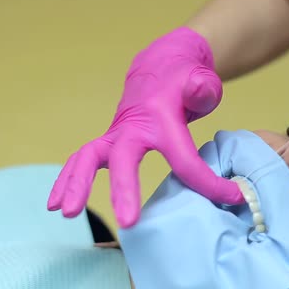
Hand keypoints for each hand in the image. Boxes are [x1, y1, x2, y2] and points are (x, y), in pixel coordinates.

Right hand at [48, 27, 242, 226]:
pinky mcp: (108, 142)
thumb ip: (204, 87)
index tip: (232, 197)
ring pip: (88, 158)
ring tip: (66, 213)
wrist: (161, 67)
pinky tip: (55, 203)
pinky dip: (67, 180)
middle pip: (122, 157)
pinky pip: (82, 161)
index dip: (208, 182)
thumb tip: (200, 92)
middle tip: (127, 221)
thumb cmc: (185, 81)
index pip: (184, 158)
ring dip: (75, 185)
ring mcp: (116, 134)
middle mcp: (133, 127)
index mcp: (161, 118)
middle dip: (122, 189)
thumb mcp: (202, 80)